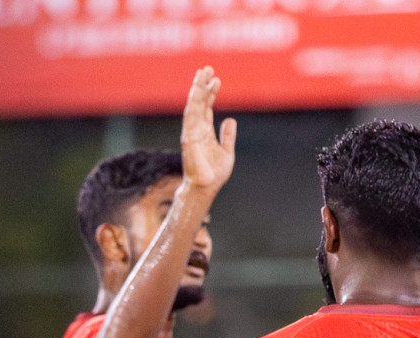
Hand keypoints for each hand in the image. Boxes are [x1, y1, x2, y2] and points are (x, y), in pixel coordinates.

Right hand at [180, 66, 236, 194]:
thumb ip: (228, 136)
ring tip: (202, 74)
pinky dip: (194, 103)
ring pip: (193, 105)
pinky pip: (190, 117)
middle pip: (199, 102)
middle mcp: (196, 129)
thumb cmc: (214, 174)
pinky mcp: (188, 137)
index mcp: (205, 131)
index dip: (211, 93)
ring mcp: (191, 132)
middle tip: (207, 68)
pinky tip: (197, 91)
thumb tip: (230, 120)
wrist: (206, 188)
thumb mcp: (227, 152)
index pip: (206, 107)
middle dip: (202, 85)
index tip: (216, 79)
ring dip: (197, 89)